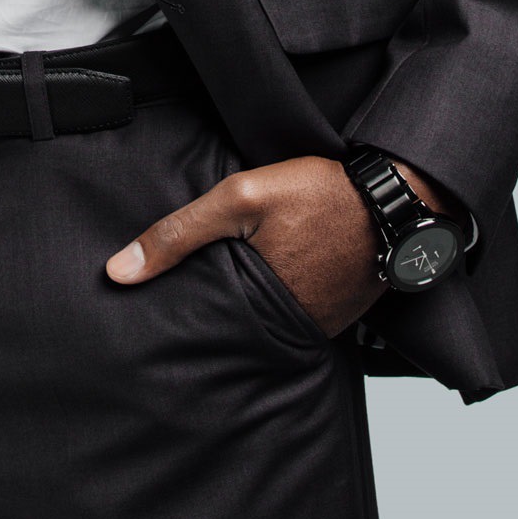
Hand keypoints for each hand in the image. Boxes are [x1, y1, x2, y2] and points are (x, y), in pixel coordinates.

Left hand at [104, 153, 454, 336]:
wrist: (399, 197)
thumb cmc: (322, 191)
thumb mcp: (241, 196)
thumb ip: (179, 233)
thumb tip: (118, 273)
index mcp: (261, 304)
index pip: (205, 324)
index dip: (180, 316)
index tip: (155, 317)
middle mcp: (292, 326)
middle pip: (235, 327)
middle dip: (213, 317)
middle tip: (183, 308)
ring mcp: (319, 323)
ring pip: (266, 322)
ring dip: (250, 309)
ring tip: (226, 291)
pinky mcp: (340, 314)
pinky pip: (297, 315)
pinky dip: (282, 301)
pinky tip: (272, 279)